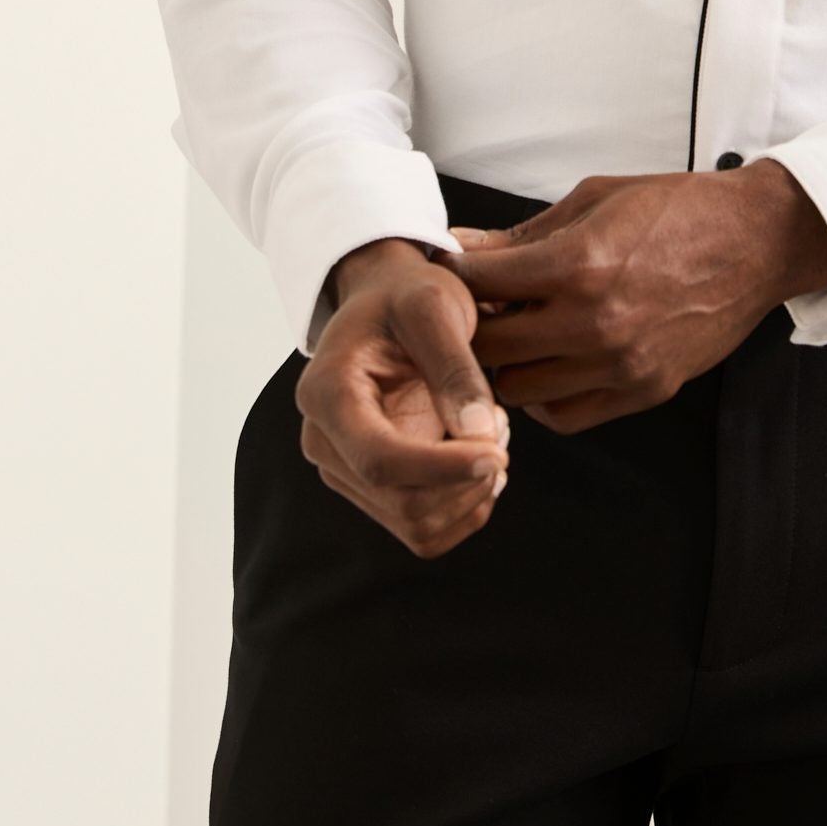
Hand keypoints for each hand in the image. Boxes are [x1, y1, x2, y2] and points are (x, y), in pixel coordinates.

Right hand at [293, 238, 510, 556]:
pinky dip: (465, 507)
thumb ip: (456, 368)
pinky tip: (482, 461)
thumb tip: (480, 436)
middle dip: (467, 478)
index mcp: (327, 393)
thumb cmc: (407, 294)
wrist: (387, 300)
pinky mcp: (372, 489)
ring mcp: (345, 470)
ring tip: (493, 433)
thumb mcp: (434, 307)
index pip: (380, 461)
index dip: (444, 469)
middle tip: (502, 425)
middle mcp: (324, 441)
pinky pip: (426, 531)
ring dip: (472, 493)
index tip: (499, 452)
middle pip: (403, 503)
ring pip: (418, 526)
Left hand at [446, 162, 826, 434]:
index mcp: (577, 265)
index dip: (454, 277)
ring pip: (519, 390)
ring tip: (512, 338)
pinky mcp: (643, 390)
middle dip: (471, 326)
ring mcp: (620, 364)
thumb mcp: (594, 199)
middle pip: (489, 347)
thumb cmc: (679, 210)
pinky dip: (545, 396)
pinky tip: (548, 365)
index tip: (450, 272)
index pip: (479, 284)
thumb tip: (467, 248)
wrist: (756, 241)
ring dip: (505, 365)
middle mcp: (594, 322)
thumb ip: (525, 233)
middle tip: (472, 311)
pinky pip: (566, 415)